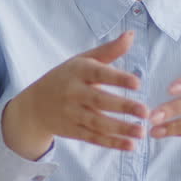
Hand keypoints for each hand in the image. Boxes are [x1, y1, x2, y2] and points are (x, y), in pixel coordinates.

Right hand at [2, 31, 147, 159]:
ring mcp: (72, 114)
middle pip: (100, 101)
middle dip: (123, 107)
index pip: (99, 74)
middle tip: (146, 112)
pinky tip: (130, 146)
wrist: (34, 106)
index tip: (138, 83)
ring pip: (98, 123)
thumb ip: (108, 50)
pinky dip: (111, 143)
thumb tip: (132, 34)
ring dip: (121, 129)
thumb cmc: (66, 77)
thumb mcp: (83, 60)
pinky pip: (94, 138)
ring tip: (142, 132)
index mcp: (78, 72)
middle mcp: (74, 93)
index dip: (118, 78)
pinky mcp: (73, 131)